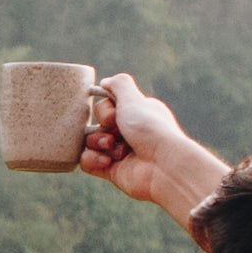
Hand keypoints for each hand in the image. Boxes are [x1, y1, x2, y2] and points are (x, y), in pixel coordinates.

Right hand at [81, 74, 231, 221]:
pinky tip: (107, 162)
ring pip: (90, 142)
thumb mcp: (134, 99)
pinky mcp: (113, 171)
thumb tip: (105, 82)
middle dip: (102, 127)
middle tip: (114, 133)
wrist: (163, 166)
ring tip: (115, 151)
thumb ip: (119, 84)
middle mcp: (129, 132)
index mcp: (137, 114)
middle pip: (98, 124)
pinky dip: (93, 160)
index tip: (116, 115)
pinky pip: (88, 162)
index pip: (108, 106)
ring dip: (98, 143)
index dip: (105, 110)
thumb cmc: (151, 130)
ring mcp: (120, 152)